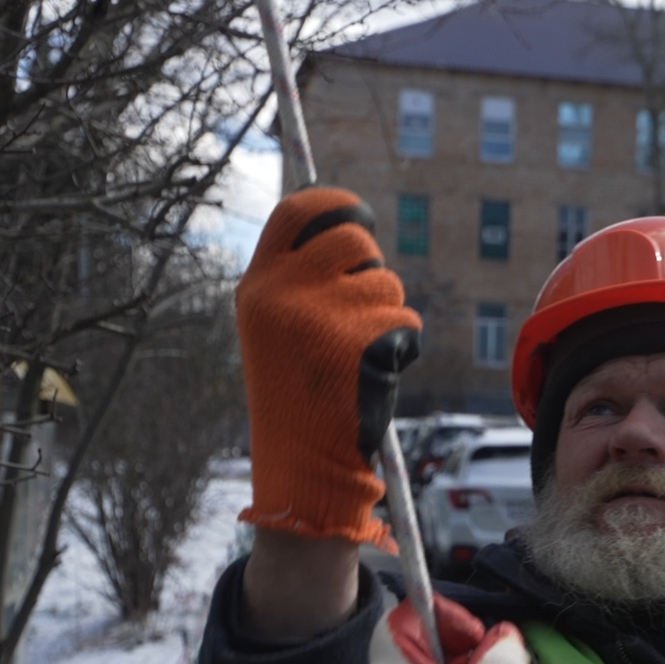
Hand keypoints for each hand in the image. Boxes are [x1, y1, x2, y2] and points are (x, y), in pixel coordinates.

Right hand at [236, 188, 420, 544]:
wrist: (303, 459)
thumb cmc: (300, 393)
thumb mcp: (278, 328)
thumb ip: (302, 280)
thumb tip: (349, 229)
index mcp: (259, 286)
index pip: (296, 213)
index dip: (334, 204)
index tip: (357, 214)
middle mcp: (284, 293)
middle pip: (353, 239)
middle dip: (372, 266)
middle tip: (366, 303)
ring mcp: (322, 315)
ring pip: (386, 284)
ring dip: (388, 314)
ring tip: (360, 356)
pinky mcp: (360, 341)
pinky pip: (406, 321)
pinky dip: (402, 346)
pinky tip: (375, 375)